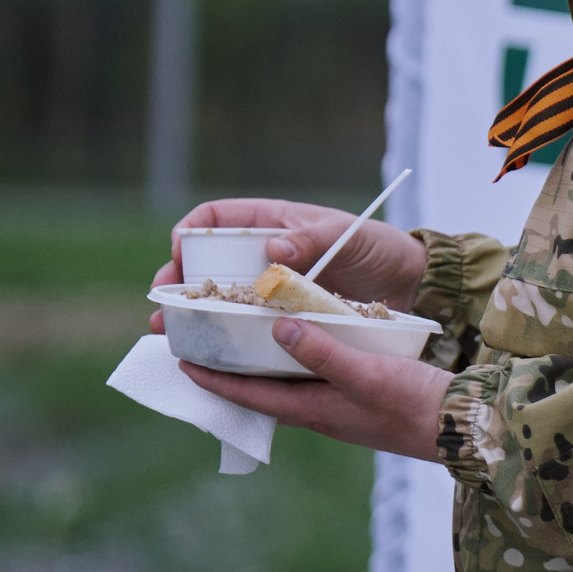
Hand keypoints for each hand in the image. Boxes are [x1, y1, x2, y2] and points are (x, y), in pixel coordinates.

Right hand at [151, 196, 429, 331]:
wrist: (410, 283)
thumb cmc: (379, 248)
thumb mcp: (347, 236)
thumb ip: (312, 239)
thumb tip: (271, 249)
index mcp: (272, 224)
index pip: (214, 219)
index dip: (190, 233)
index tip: (180, 255)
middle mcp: (262, 255)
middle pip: (204, 263)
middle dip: (177, 280)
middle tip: (163, 304)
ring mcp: (269, 288)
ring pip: (217, 297)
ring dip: (190, 313)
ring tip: (169, 331)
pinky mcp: (281, 317)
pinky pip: (242, 324)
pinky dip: (221, 334)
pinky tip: (206, 352)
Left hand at [182, 316, 450, 461]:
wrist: (461, 427)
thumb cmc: (414, 404)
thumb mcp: (365, 373)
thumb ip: (321, 351)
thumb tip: (275, 326)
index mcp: (312, 410)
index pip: (248, 395)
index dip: (213, 379)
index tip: (181, 362)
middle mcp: (319, 411)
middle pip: (262, 391)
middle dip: (233, 371)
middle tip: (208, 345)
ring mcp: (340, 407)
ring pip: (289, 385)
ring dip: (265, 365)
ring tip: (247, 339)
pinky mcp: (361, 398)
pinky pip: (316, 378)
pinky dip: (300, 359)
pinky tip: (308, 340)